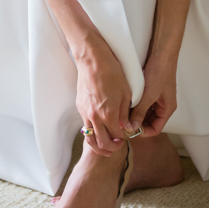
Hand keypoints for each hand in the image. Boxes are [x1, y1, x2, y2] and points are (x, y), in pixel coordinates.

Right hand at [75, 41, 132, 156]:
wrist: (92, 60)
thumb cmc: (111, 72)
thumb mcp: (126, 93)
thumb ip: (125, 114)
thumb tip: (127, 127)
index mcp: (108, 114)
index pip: (117, 136)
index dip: (125, 138)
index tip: (128, 134)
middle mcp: (94, 117)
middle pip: (102, 143)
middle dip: (112, 147)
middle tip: (119, 144)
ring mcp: (85, 113)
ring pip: (90, 139)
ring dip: (99, 145)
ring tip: (107, 146)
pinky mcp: (80, 107)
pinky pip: (85, 127)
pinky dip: (92, 133)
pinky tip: (100, 128)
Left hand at [128, 53, 177, 136]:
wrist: (162, 53)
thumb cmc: (160, 72)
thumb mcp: (149, 95)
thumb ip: (140, 112)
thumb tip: (132, 127)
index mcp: (167, 109)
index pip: (155, 129)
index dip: (143, 132)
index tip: (130, 131)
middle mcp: (163, 105)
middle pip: (149, 121)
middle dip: (138, 123)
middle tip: (124, 122)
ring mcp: (157, 97)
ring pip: (145, 112)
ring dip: (135, 113)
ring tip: (123, 113)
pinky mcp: (151, 90)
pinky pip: (143, 102)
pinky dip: (135, 104)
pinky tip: (126, 102)